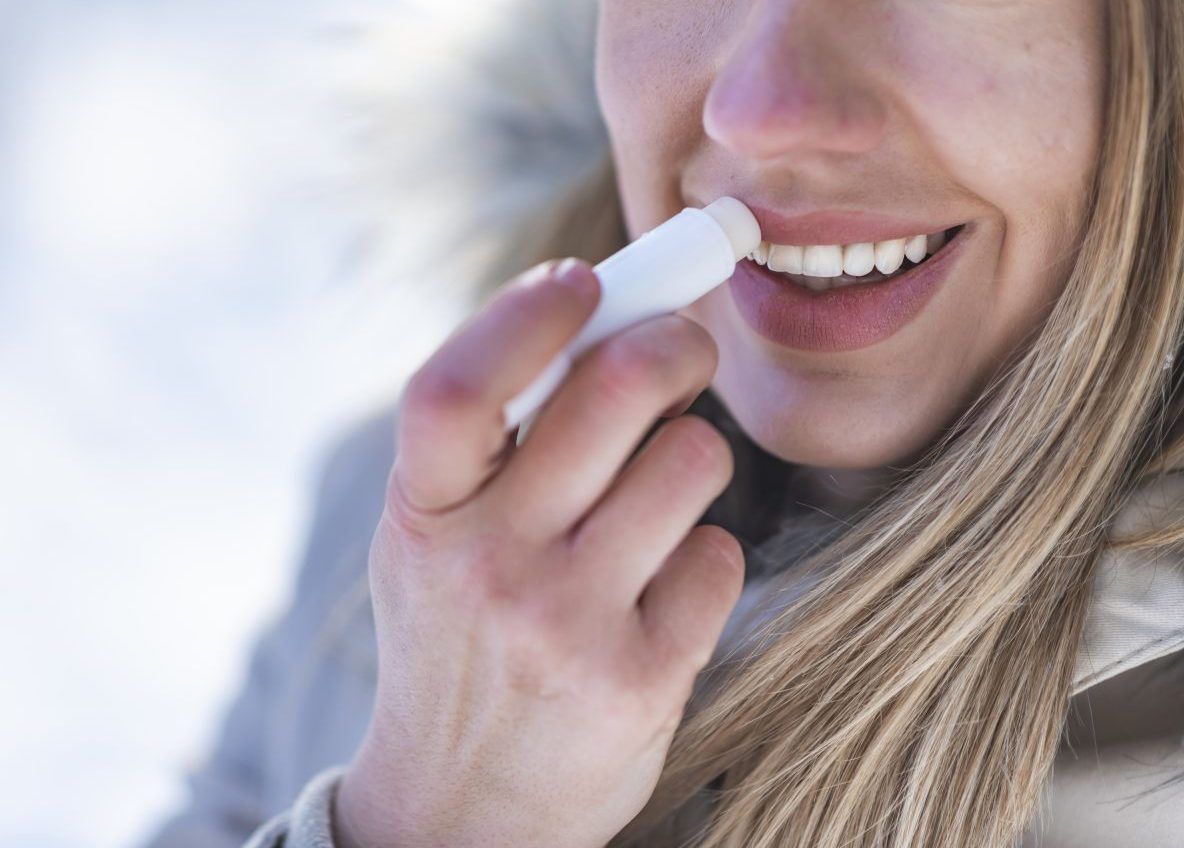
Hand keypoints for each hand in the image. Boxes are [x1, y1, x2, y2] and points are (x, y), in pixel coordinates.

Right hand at [336, 258, 744, 847]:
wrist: (460, 810)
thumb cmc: (457, 643)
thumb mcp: (436, 543)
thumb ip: (492, 447)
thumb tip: (599, 322)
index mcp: (422, 515)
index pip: (458, 386)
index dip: (525, 313)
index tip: (583, 276)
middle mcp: (488, 565)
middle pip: (614, 393)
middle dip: (674, 345)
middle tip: (685, 348)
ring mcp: (565, 624)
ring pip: (691, 461)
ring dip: (695, 453)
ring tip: (663, 489)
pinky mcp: (640, 677)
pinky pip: (717, 555)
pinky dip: (704, 552)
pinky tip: (664, 586)